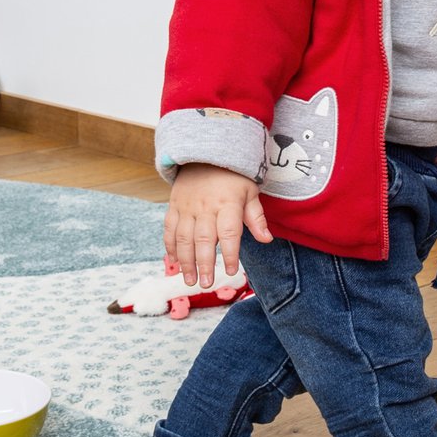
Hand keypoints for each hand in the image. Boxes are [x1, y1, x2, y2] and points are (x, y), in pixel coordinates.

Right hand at [163, 163, 271, 288]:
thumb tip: (267, 239)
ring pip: (183, 237)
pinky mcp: (174, 206)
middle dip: (204, 264)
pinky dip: (170, 247)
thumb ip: (256, 217)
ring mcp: (187, 207)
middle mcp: (205, 207)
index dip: (229, 253)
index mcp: (228, 203)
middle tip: (206, 284)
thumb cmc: (232, 176)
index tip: (231, 271)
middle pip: (203, 239)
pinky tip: (174, 262)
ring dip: (185, 261)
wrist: (205, 152)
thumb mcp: (250, 191)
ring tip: (190, 280)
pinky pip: (169, 228)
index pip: (229, 232)